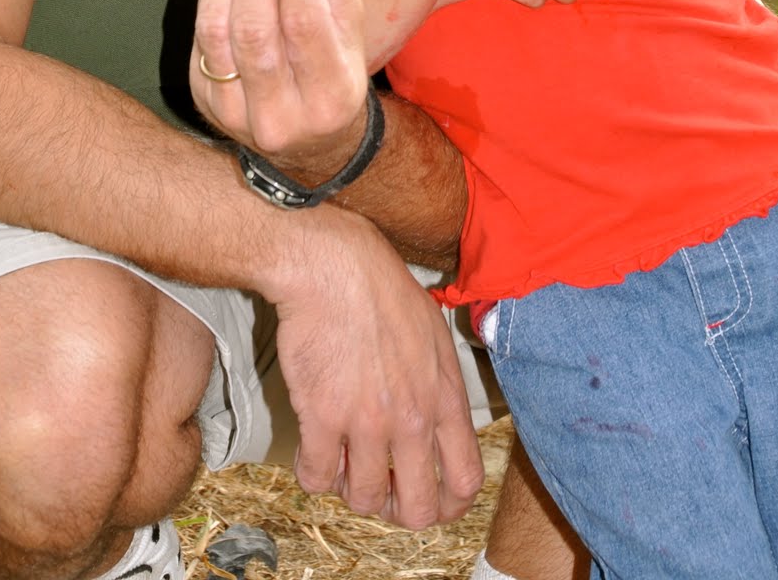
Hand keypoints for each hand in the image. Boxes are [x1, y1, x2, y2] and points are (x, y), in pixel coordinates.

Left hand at [191, 0, 368, 177]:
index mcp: (331, 98)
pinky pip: (203, 40)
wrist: (308, 141)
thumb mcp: (351, 35)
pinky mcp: (207, 103)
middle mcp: (282, 115)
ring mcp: (238, 114)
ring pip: (219, 34)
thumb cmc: (333, 72)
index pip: (306, 26)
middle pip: (255, 31)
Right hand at [273, 209, 484, 527]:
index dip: (447, 505)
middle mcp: (412, 418)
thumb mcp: (434, 333)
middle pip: (419, 509)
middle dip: (398, 511)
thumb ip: (440, 384)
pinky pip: (317, 478)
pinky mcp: (323, 417)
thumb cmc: (382, 289)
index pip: (465, 481)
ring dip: (350, 489)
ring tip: (342, 460)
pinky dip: (312, 473)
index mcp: (444, 397)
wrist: (334, 266)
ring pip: (364, 499)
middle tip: (380, 490)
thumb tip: (438, 421)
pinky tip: (312, 449)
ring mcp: (368, 421)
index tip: (427, 500)